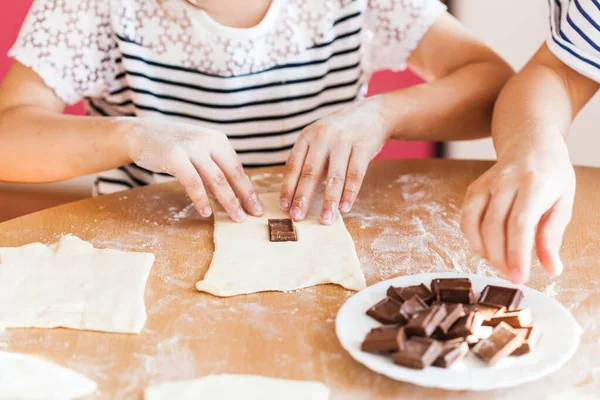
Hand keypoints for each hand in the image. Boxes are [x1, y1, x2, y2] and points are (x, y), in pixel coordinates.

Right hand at [123, 119, 262, 221]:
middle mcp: (208, 141)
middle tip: (253, 215)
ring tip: (236, 217)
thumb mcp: (198, 152)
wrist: (140, 133)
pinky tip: (206, 212)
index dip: (248, 189)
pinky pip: (193, 182)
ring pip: (216, 179)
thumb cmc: (172, 146)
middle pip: (232, 174)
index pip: (238, 168)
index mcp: (218, 139)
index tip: (257, 206)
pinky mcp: (174, 156)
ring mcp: (191, 147)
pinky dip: (201, 199)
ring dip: (228, 201)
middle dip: (244, 197)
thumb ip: (214, 169)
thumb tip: (232, 195)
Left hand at [280, 97, 389, 223]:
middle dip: (303, 197)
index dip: (288, 187)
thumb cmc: (341, 133)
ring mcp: (344, 140)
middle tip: (297, 217)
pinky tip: (345, 207)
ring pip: (334, 176)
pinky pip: (355, 174)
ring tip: (326, 219)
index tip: (284, 206)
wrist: (373, 113)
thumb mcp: (319, 139)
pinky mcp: (363, 146)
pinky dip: (350, 193)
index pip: (293, 165)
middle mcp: (323, 136)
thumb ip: (309, 160)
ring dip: (329, 201)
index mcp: (307, 136)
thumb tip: (296, 193)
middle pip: (310, 172)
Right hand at [461, 143, 574, 282]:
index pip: (520, 224)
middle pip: (494, 227)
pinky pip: (466, 219)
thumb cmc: (551, 176)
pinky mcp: (473, 189)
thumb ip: (553, 236)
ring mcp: (485, 184)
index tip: (519, 277)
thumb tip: (552, 269)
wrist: (530, 145)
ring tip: (500, 264)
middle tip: (511, 276)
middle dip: (500, 258)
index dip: (516, 253)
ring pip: (475, 224)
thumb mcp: (563, 203)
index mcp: (534, 185)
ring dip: (485, 251)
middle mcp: (505, 183)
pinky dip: (473, 239)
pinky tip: (486, 248)